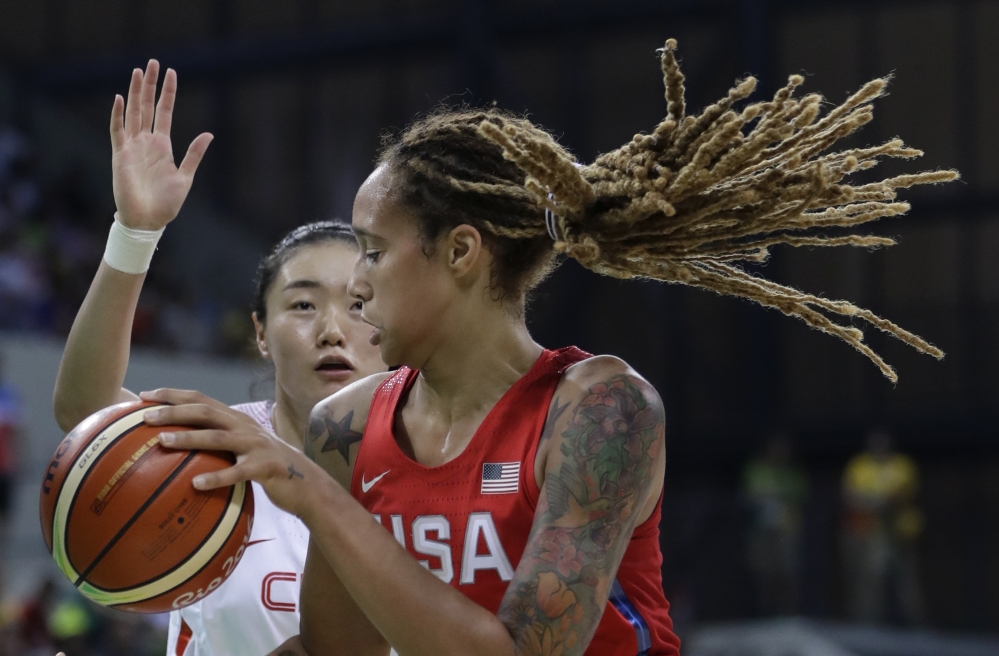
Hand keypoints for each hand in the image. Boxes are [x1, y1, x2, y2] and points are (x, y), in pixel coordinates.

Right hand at [111, 60, 212, 229]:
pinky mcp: (120, 155)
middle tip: (152, 62)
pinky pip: (117, 131)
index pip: (164, 112)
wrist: (148, 221)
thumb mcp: (185, 177)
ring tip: (138, 71)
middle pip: (146, 106)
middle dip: (150, 85)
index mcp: (163, 146)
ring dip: (135, 92)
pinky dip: (118, 115)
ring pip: (132, 113)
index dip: (167, 93)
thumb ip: (194, 155)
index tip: (171, 72)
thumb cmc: (167, 203)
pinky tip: (121, 99)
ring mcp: (132, 147)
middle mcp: (146, 142)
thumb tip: (209, 134)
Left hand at [140, 389, 323, 517]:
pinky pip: (238, 472)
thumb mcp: (243, 450)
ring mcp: (256, 446)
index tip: (144, 396)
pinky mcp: (265, 467)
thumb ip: (219, 445)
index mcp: (236, 421)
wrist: (307, 484)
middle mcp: (245, 427)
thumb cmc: (267, 469)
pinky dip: (216, 477)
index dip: (173, 395)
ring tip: (162, 442)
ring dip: (189, 438)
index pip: (201, 400)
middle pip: (205, 412)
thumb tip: (181, 452)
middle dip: (174, 410)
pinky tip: (196, 484)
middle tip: (145, 416)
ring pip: (218, 438)